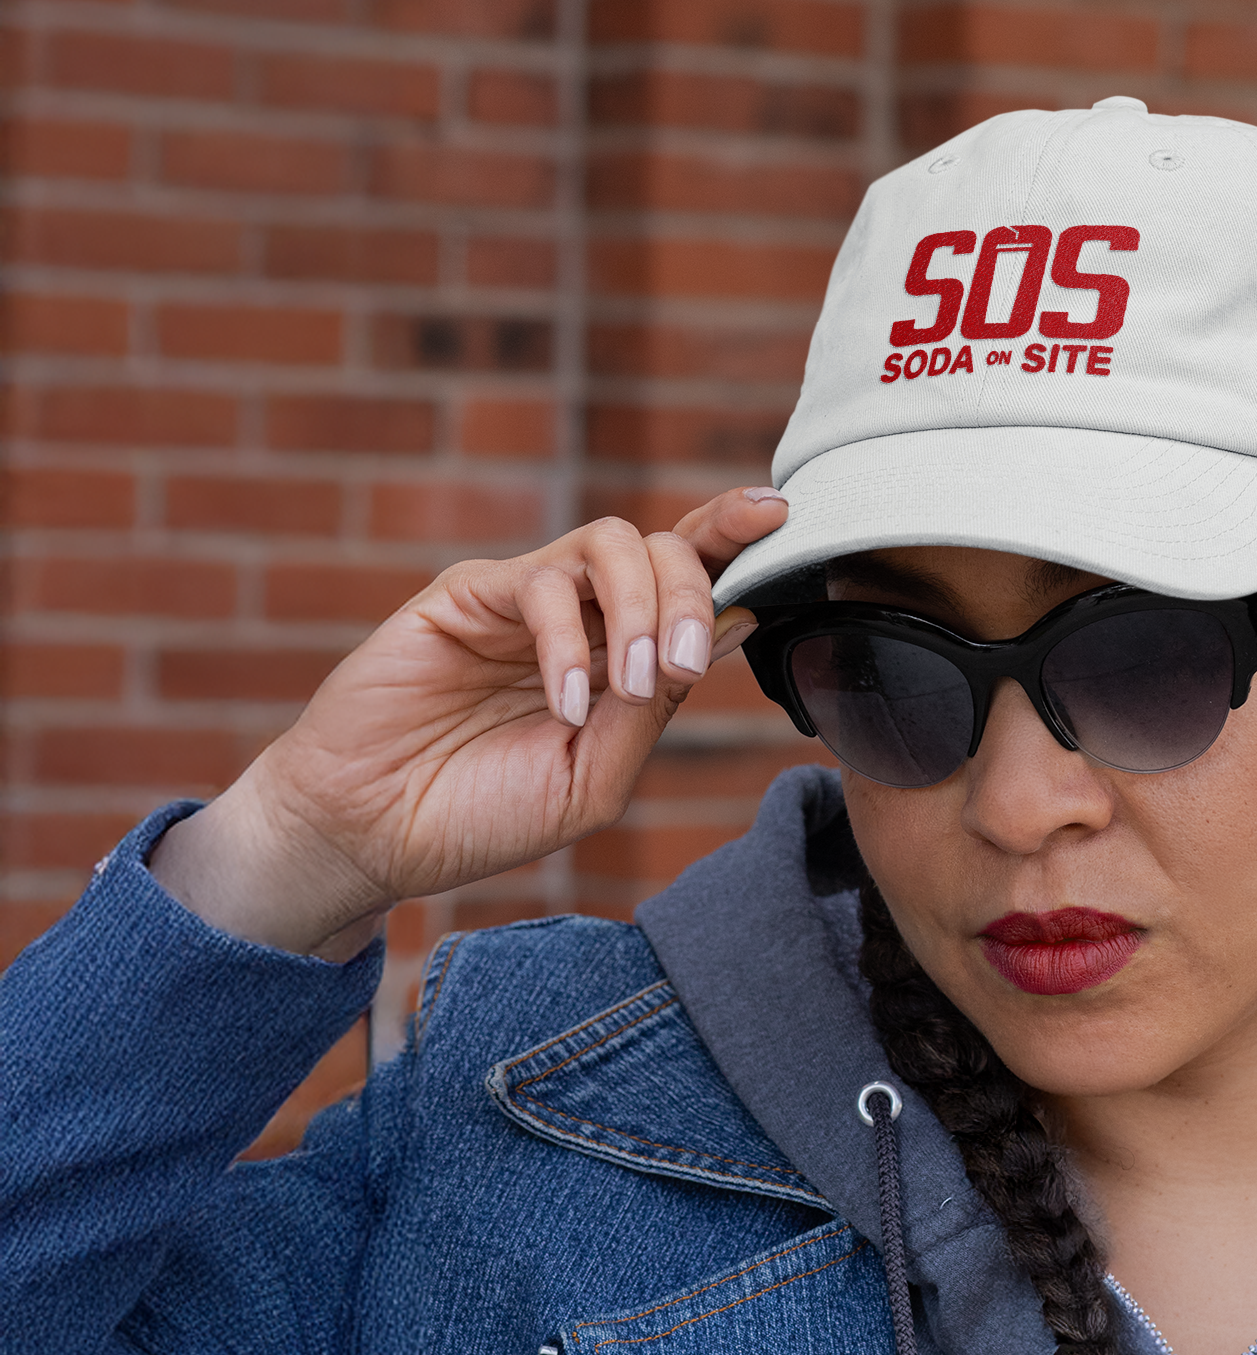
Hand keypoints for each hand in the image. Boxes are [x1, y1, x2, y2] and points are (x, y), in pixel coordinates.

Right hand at [149, 487, 785, 956]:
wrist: (374, 835)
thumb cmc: (481, 816)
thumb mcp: (592, 783)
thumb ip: (652, 711)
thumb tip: (721, 630)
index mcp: (622, 662)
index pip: (692, 586)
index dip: (737, 545)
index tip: (784, 519)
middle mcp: (582, 619)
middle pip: (665, 549)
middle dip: (691, 591)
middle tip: (675, 664)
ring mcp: (525, 602)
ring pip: (612, 545)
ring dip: (640, 606)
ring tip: (630, 680)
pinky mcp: (468, 596)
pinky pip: (542, 584)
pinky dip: (567, 640)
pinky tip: (565, 702)